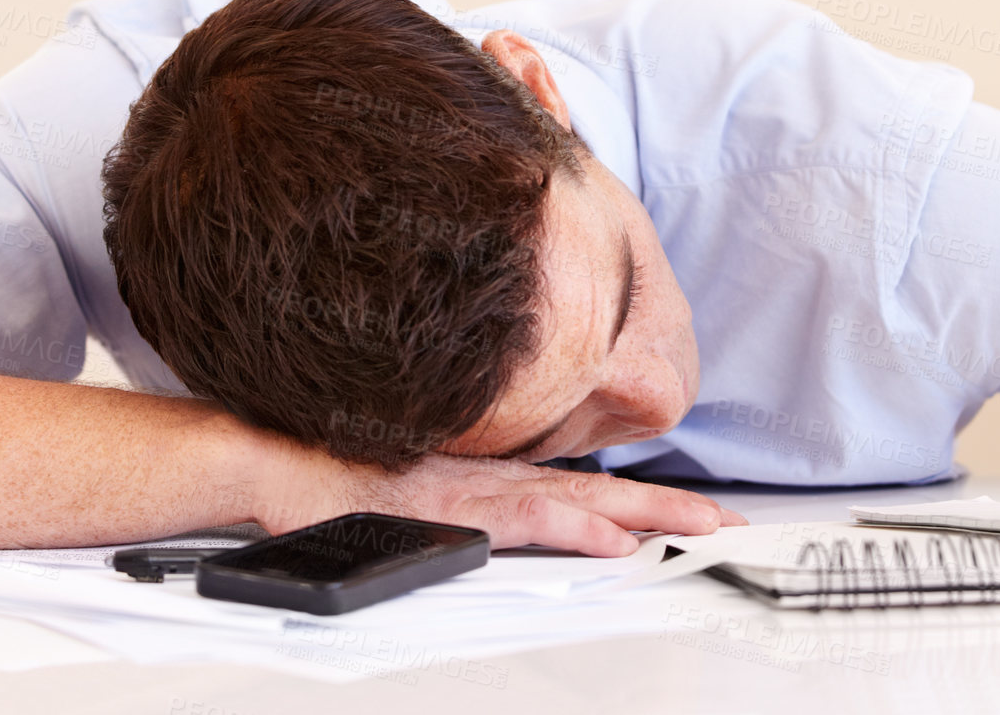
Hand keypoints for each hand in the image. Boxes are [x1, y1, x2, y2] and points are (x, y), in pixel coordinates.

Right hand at [256, 445, 746, 556]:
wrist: (274, 457)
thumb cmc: (327, 474)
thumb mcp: (406, 492)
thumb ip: (450, 505)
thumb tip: (476, 521)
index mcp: (487, 476)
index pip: (578, 486)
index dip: (636, 498)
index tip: (689, 510)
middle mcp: (493, 478)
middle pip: (597, 492)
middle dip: (666, 508)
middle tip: (725, 521)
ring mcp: (476, 491)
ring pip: (579, 503)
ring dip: (643, 517)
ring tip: (700, 528)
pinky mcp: (453, 509)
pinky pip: (526, 521)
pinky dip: (574, 529)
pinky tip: (613, 541)